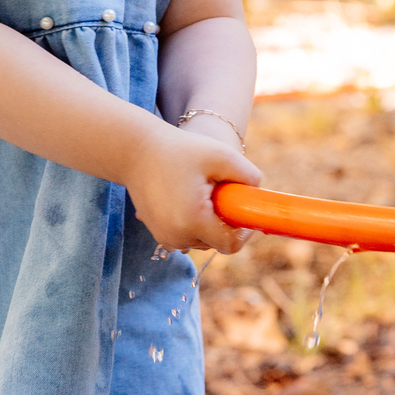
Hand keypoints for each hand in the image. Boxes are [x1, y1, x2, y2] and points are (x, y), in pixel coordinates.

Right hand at [127, 117, 261, 252]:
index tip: (244, 211)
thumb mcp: (220, 155)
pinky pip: (186, 235)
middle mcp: (177, 237)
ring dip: (208, 222)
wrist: (135, 151)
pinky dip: (193, 221)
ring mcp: (164, 238)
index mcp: (193, 221)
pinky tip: (188, 196)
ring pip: (201, 240)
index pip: (230, 244)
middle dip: (224, 222)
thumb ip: (248, 174)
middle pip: (216, 242)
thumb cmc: (179, 149)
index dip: (244, 232)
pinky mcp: (158, 233)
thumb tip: (259, 193)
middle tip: (220, 192)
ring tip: (202, 191)